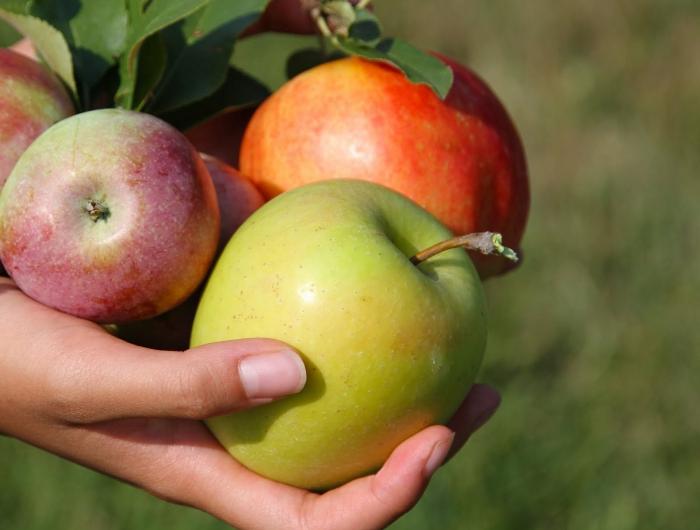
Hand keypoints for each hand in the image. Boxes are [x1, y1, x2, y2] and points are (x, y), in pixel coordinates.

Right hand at [0, 277, 499, 529]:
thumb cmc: (19, 365)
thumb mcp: (96, 380)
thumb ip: (189, 387)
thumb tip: (298, 373)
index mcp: (211, 473)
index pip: (319, 523)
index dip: (389, 496)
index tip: (440, 437)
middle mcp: (233, 445)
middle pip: (346, 471)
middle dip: (422, 445)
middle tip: (481, 391)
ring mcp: (231, 403)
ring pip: (332, 417)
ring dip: (396, 392)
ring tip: (453, 352)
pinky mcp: (220, 357)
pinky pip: (298, 361)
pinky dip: (345, 342)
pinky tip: (368, 301)